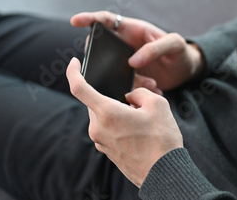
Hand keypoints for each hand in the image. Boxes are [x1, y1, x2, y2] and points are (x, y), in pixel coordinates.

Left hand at [66, 57, 183, 187]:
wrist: (164, 172)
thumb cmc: (162, 139)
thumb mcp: (157, 104)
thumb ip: (139, 92)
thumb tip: (130, 97)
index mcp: (107, 113)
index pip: (79, 88)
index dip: (73, 72)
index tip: (73, 63)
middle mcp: (98, 128)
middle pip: (97, 102)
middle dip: (113, 95)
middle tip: (135, 97)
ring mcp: (101, 141)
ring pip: (104, 116)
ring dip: (118, 111)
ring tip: (143, 117)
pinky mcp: (107, 151)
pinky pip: (109, 129)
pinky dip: (120, 124)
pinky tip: (140, 130)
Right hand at [71, 11, 204, 91]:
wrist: (187, 71)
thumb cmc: (181, 52)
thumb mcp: (174, 44)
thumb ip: (155, 49)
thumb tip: (132, 61)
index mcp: (132, 30)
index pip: (106, 20)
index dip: (89, 18)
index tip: (75, 21)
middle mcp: (124, 45)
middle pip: (100, 48)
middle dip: (101, 59)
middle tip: (116, 69)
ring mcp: (124, 62)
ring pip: (111, 71)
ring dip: (127, 80)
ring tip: (150, 83)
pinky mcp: (129, 78)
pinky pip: (123, 85)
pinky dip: (135, 90)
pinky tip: (153, 89)